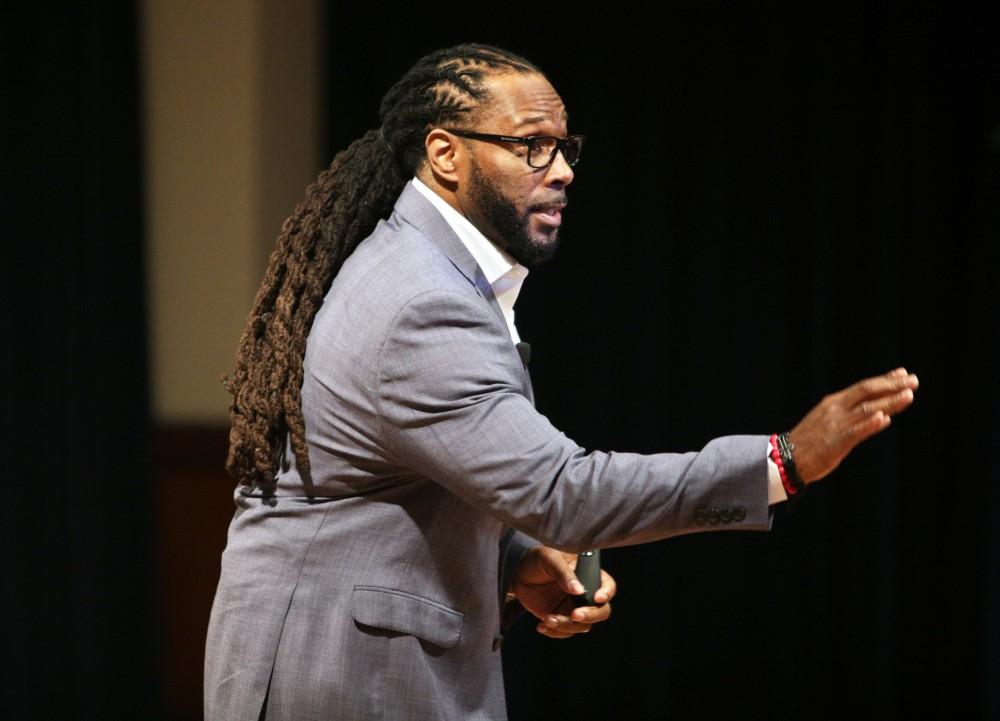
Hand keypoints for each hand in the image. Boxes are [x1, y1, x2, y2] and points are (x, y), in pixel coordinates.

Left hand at [510, 546, 615, 638]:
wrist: (518, 572)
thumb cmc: (538, 559)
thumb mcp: (549, 558)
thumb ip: (563, 573)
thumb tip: (578, 590)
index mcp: (587, 574)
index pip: (607, 585)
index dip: (607, 593)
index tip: (597, 598)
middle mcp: (584, 593)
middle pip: (601, 611)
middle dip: (591, 616)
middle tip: (574, 614)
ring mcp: (572, 607)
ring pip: (582, 625)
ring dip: (567, 626)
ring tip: (548, 619)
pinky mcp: (560, 618)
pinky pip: (565, 632)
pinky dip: (555, 633)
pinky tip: (542, 625)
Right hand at [789, 367, 918, 482]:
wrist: (786, 458)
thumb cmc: (811, 440)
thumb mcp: (830, 420)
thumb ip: (854, 415)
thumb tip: (883, 412)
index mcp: (834, 402)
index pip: (863, 387)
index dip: (885, 380)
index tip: (903, 374)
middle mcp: (836, 409)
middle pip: (867, 392)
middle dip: (892, 386)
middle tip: (914, 380)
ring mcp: (835, 425)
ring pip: (867, 410)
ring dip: (889, 402)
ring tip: (909, 395)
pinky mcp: (835, 443)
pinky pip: (855, 432)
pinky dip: (870, 424)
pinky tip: (884, 418)